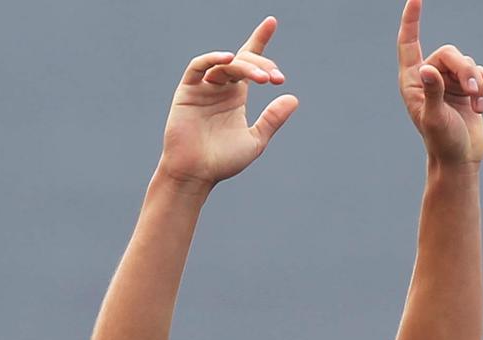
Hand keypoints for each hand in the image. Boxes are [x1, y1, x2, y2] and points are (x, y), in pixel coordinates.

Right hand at [160, 17, 298, 187]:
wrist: (196, 174)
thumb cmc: (222, 162)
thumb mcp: (255, 140)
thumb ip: (272, 119)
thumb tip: (294, 98)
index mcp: (236, 96)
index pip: (249, 61)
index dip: (259, 40)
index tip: (271, 22)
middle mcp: (220, 88)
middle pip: (242, 62)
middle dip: (261, 64)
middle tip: (275, 77)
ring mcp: (204, 88)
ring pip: (226, 64)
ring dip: (246, 66)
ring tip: (263, 79)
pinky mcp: (188, 90)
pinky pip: (199, 66)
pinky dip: (213, 59)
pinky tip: (229, 59)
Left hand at [398, 0, 482, 164]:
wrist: (459, 161)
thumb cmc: (442, 144)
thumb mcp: (435, 119)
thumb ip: (432, 93)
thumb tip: (427, 70)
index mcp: (413, 82)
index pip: (409, 43)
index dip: (411, 20)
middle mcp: (430, 77)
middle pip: (451, 54)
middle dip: (465, 71)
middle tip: (474, 94)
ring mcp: (449, 82)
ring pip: (468, 63)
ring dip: (477, 84)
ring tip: (479, 107)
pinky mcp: (467, 89)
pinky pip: (481, 73)